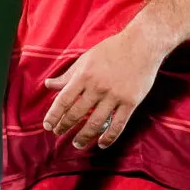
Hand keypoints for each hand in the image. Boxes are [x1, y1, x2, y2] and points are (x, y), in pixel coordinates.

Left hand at [43, 26, 165, 150]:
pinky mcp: (130, 102)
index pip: (63, 100)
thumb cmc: (111, 50)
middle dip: (65, 126)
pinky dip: (108, 138)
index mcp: (84, 75)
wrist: (141, 44)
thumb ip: (67, 75)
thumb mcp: (85, 59)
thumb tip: (48, 85)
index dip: (53, 115)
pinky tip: (101, 144)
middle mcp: (97, 87)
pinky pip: (117, 125)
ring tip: (77, 143)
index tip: (48, 126)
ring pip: (95, 123)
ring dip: (84, 136)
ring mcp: (114, 96)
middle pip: (77, 113)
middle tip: (59, 133)